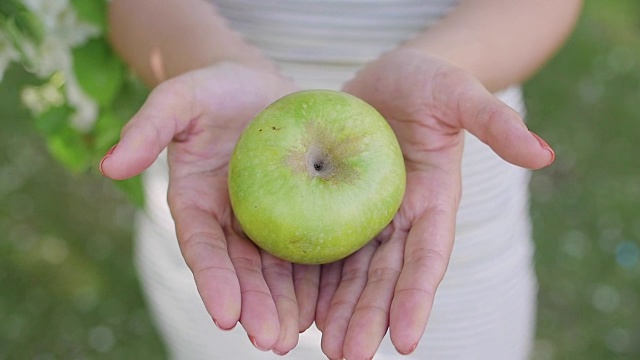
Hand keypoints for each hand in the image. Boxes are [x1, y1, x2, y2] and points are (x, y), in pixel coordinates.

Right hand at [99, 63, 316, 354]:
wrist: (258, 87)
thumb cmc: (214, 90)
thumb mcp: (179, 99)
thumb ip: (147, 128)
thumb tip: (109, 166)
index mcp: (197, 206)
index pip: (203, 249)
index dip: (213, 281)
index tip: (225, 315)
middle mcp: (231, 223)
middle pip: (244, 271)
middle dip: (257, 308)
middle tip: (273, 340)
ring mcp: (268, 222)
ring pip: (278, 271)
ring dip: (289, 305)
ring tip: (300, 336)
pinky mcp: (302, 213)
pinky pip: (311, 248)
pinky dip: (319, 278)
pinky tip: (331, 304)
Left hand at [315, 48, 553, 358]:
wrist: (386, 79)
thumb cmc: (427, 82)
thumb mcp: (458, 92)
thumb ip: (495, 122)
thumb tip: (545, 155)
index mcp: (432, 202)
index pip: (428, 257)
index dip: (417, 297)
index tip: (406, 340)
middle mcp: (400, 219)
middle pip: (384, 276)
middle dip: (369, 317)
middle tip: (347, 355)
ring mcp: (366, 215)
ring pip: (351, 271)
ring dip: (339, 310)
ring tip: (323, 346)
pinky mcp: (334, 205)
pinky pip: (322, 244)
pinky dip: (313, 277)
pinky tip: (298, 306)